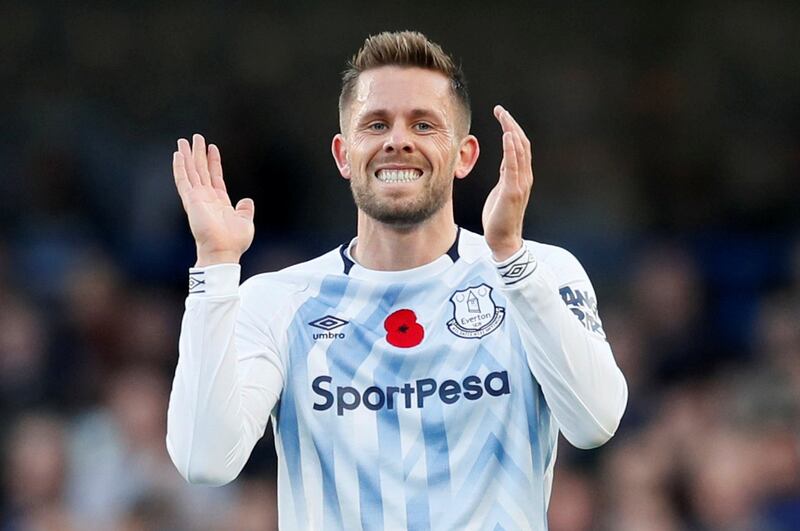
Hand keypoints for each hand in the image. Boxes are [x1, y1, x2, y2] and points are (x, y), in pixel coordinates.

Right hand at [173, 134, 254, 266]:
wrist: (224, 251)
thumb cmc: (234, 241)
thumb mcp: (245, 222)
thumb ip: (245, 210)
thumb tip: (247, 201)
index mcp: (219, 202)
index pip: (215, 176)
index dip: (214, 162)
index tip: (212, 147)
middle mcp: (206, 198)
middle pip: (201, 170)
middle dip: (198, 154)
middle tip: (196, 137)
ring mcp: (197, 198)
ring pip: (190, 172)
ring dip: (187, 156)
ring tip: (184, 140)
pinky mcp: (190, 200)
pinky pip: (183, 180)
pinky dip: (180, 167)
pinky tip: (177, 155)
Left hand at [482, 105, 533, 260]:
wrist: (503, 240)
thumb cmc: (500, 217)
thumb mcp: (502, 190)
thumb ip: (506, 175)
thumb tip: (505, 161)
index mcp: (521, 176)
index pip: (519, 146)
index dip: (511, 129)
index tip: (501, 114)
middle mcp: (524, 177)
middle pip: (521, 144)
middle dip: (511, 124)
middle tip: (500, 109)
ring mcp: (520, 183)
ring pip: (519, 151)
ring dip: (511, 131)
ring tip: (503, 116)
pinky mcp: (512, 190)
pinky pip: (513, 165)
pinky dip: (511, 148)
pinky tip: (507, 135)